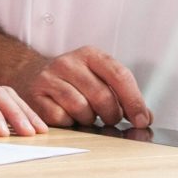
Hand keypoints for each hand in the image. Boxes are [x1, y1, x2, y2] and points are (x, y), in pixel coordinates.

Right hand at [15, 45, 151, 128]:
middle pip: (102, 95)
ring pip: (81, 108)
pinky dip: (69, 123)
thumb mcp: (98, 78)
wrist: (31, 75)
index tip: (142, 120)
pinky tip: (68, 116)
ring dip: (89, 119)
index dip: (134, 101)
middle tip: (110, 119)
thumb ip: (123, 95)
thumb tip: (146, 117)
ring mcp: (50, 77)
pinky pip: (61, 117)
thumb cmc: (73, 81)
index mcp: (90, 55)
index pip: (119, 75)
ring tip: (86, 115)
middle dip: (112, 115)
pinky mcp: (36, 95)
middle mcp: (69, 62)